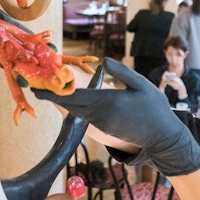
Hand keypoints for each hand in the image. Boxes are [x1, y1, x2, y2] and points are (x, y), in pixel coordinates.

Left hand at [33, 58, 199, 176]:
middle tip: (37, 87)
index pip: (75, 96)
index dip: (56, 91)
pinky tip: (69, 99)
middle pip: (71, 105)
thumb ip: (122, 72)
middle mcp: (101, 114)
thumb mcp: (142, 85)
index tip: (39, 88)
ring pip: (77, 111)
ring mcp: (101, 124)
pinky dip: (75, 107)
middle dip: (54, 96)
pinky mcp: (104, 128)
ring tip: (49, 90)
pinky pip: (85, 116)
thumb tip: (103, 62)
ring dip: (63, 101)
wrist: (162, 137)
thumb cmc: (155, 108)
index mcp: (109, 101)